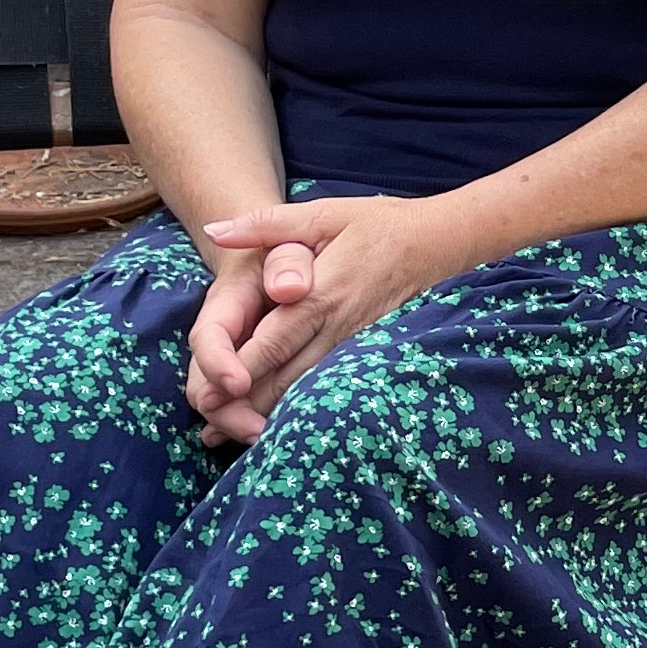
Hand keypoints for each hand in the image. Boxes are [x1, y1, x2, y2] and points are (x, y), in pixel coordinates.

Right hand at [181, 247, 280, 449]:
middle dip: (226, 411)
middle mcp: (221, 338)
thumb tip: (288, 287)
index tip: (237, 384)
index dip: (217, 362)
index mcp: (225, 304)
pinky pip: (241, 406)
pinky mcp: (249, 376)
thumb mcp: (289, 244)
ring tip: (268, 442)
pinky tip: (267, 443)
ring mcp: (231, 360)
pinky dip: (249, 424)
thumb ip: (287, 261)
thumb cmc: (287, 250)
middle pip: (205, 381)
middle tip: (257, 432)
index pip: (209, 336)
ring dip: (238, 424)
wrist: (281, 258)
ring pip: (220, 401)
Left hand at [200, 195, 471, 419]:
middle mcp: (336, 326)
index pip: (272, 341)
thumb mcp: (321, 213)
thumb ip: (265, 225)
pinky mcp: (366, 352)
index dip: (239, 370)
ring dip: (270, 411)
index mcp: (319, 294)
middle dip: (245, 402)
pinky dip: (300, 404)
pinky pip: (328, 383)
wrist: (438, 242)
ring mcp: (354, 343)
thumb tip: (215, 230)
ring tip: (231, 433)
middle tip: (208, 424)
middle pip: (286, 375)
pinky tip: (278, 419)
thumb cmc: (376, 224)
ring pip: (308, 387)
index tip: (208, 394)